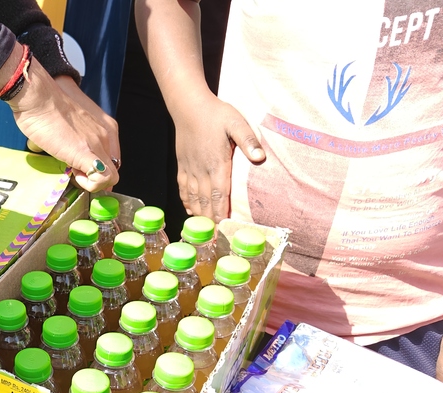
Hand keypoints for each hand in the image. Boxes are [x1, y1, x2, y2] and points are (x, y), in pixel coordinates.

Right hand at [8, 58, 119, 191]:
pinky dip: (90, 184)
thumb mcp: (74, 123)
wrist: (38, 96)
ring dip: (91, 181)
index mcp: (107, 127)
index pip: (113, 160)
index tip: (81, 166)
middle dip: (95, 177)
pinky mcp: (84, 152)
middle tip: (76, 171)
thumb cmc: (48, 107)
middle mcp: (106, 135)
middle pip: (113, 171)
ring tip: (73, 171)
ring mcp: (97, 144)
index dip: (98, 169)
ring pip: (111, 178)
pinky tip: (74, 174)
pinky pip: (101, 179)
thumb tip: (73, 151)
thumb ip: (81, 136)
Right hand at [172, 93, 264, 220]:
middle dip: (210, 219)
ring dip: (199, 214)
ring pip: (194, 197)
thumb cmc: (215, 113)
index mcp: (217, 163)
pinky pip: (183, 187)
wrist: (188, 106)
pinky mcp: (182, 164)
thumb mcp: (236, 122)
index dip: (221, 212)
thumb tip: (259, 158)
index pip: (220, 194)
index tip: (225, 227)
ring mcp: (190, 168)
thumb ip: (248, 141)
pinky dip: (186, 201)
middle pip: (206, 200)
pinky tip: (190, 209)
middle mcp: (201, 170)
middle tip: (215, 236)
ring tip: (203, 228)